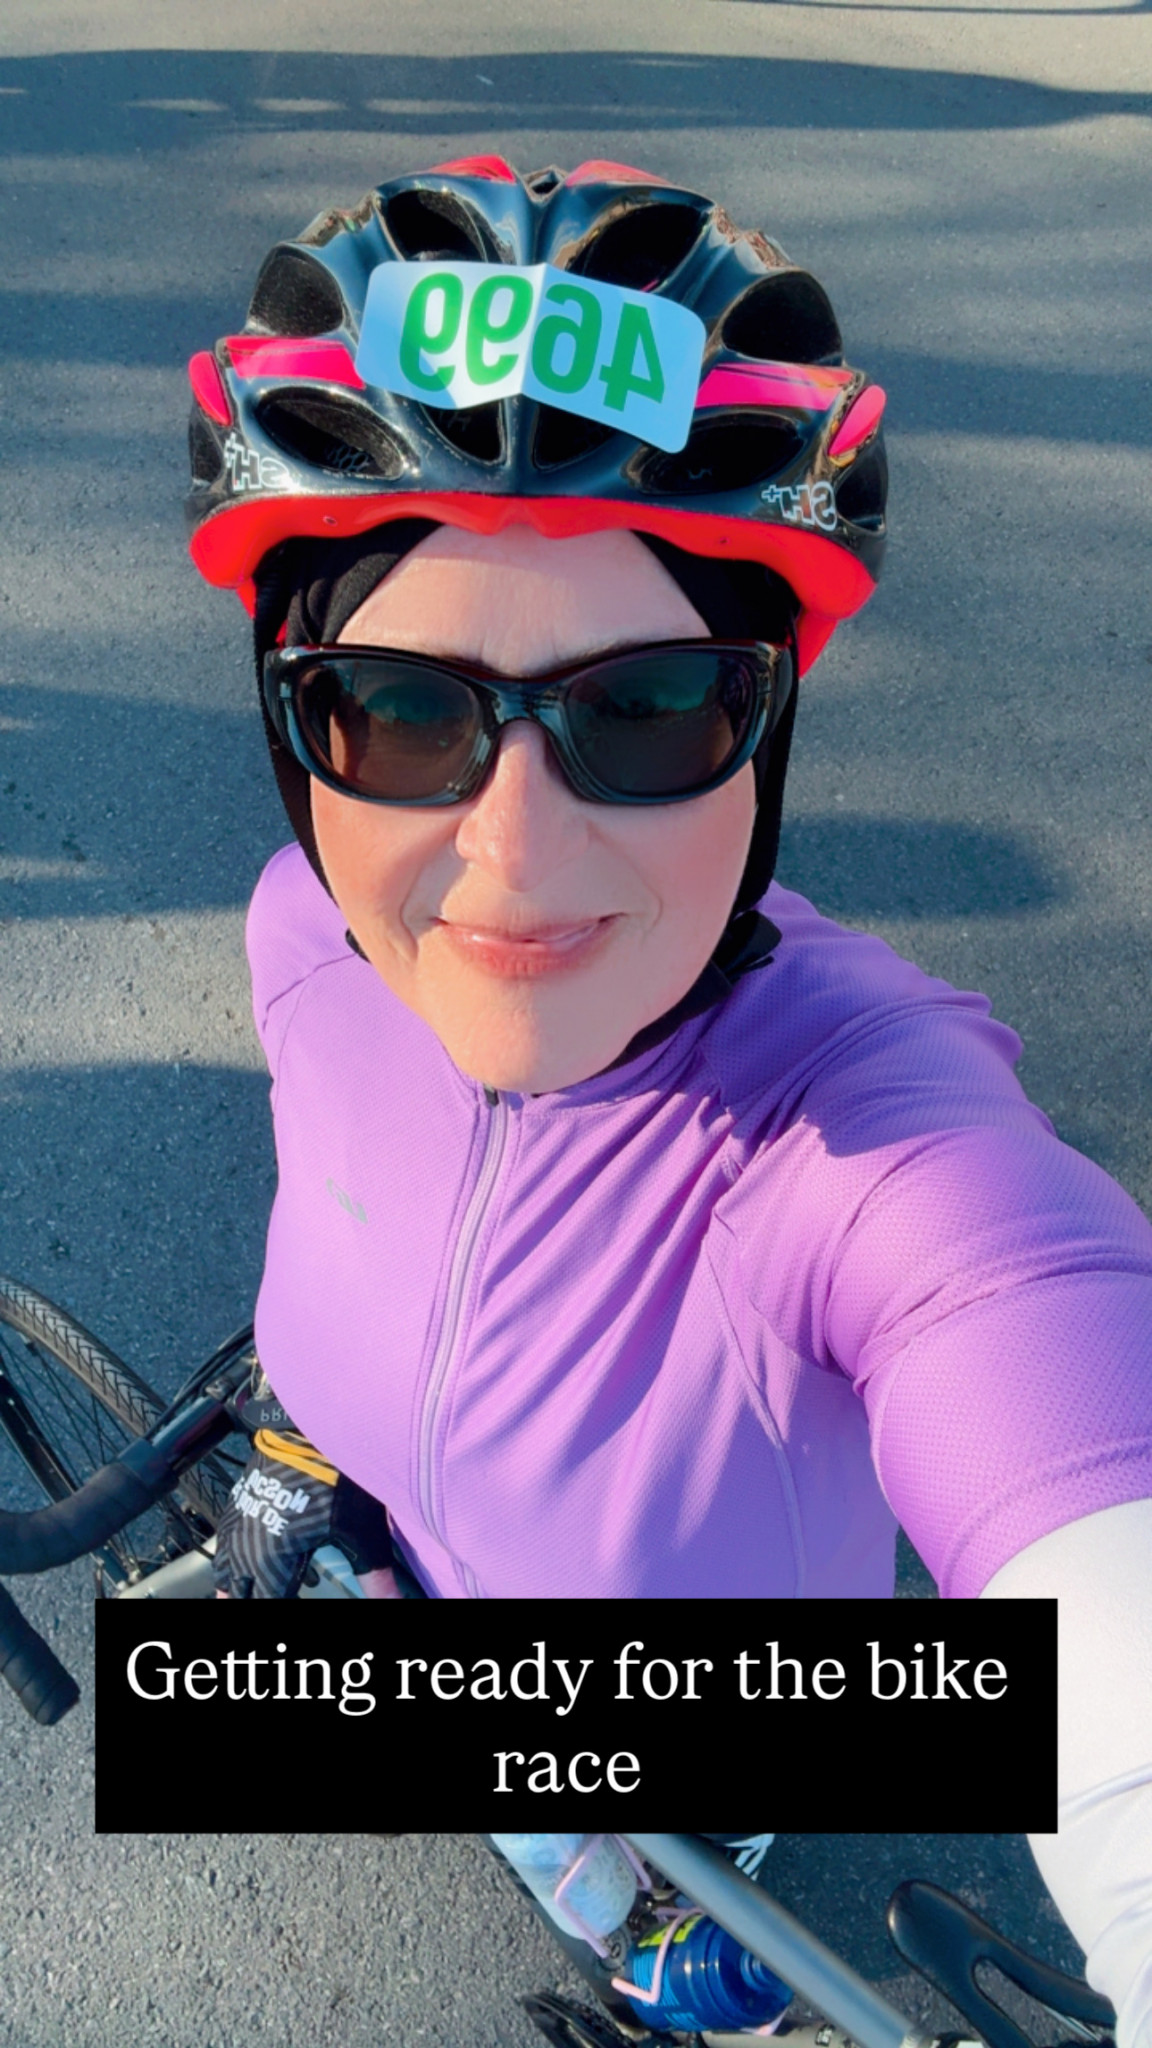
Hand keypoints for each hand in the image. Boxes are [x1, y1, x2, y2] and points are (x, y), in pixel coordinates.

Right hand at [211, 1443, 395, 1598]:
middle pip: (236, 1589)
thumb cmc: (341, 1476)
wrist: (315, 1425)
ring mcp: (240, 1519)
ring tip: (240, 1593)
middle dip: (248, 1598)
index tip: (288, 1600)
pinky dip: (230, 1558)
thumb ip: (375, 1578)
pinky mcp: (240, 1499)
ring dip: (232, 1585)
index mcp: (273, 1558)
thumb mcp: (364, 1534)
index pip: (265, 1601)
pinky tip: (242, 1559)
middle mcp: (247, 1544)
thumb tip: (393, 1603)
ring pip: (223, 1568)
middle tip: (263, 1598)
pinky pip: (224, 1540)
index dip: (274, 1607)